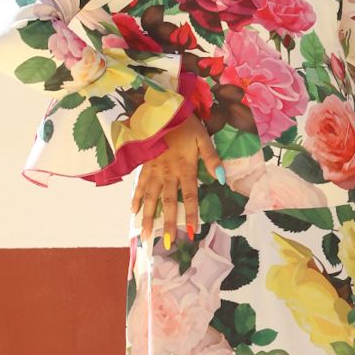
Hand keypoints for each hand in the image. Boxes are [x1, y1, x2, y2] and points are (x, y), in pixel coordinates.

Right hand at [130, 114, 223, 247]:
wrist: (162, 111)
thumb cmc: (185, 124)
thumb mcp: (203, 138)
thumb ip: (212, 159)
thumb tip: (222, 178)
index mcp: (185, 168)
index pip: (190, 197)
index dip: (191, 215)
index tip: (192, 233)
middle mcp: (168, 173)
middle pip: (169, 202)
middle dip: (168, 223)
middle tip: (167, 243)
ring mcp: (154, 171)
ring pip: (150, 198)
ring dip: (148, 217)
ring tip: (145, 234)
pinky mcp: (144, 166)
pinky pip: (139, 185)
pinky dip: (135, 198)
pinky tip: (132, 212)